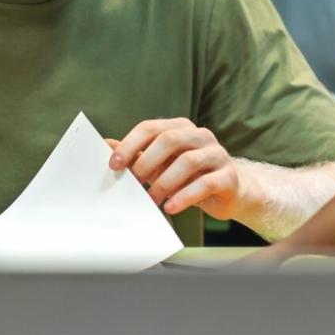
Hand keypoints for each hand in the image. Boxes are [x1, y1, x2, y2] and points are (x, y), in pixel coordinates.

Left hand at [107, 118, 239, 220]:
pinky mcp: (228, 176)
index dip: (130, 144)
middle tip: (134, 182)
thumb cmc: (189, 176)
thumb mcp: (160, 164)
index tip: (114, 164)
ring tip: (152, 200)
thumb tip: (105, 145)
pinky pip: (205, 183)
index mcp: (181, 128)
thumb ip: (137, 154)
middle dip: (147, 162)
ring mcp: (217, 154)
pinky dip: (185, 196)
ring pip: (188, 161)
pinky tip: (171, 207)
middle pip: (170, 139)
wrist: (230, 191)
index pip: (151, 128)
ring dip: (165, 182)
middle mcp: (200, 136)